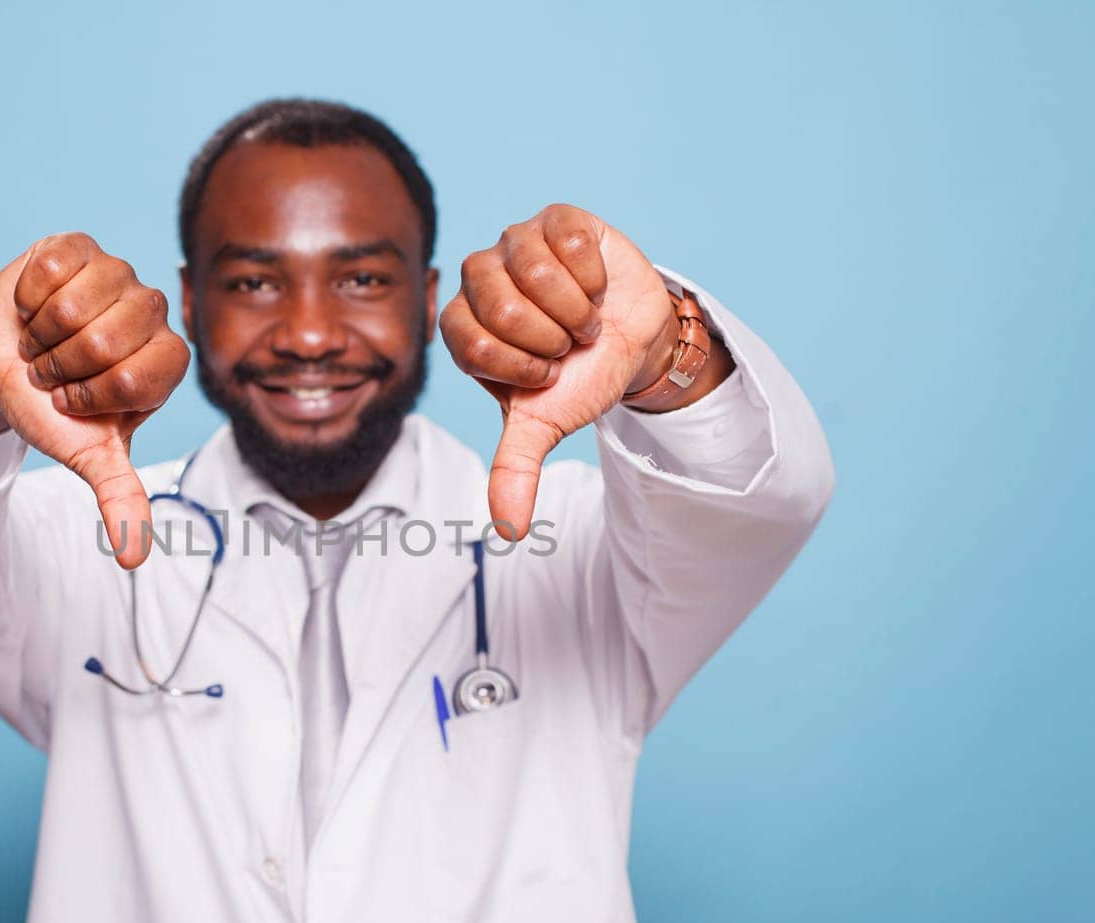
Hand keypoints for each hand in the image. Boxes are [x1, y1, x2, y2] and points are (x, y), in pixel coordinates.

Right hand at [0, 233, 188, 568]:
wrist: (5, 367)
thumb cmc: (55, 410)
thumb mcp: (87, 455)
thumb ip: (119, 499)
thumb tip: (135, 558)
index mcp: (167, 362)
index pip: (141, 376)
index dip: (94, 395)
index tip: (77, 402)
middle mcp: (153, 313)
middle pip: (114, 338)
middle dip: (65, 366)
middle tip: (54, 371)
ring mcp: (118, 273)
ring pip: (83, 301)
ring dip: (44, 332)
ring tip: (42, 340)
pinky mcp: (78, 247)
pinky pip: (55, 267)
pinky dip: (30, 295)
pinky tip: (32, 305)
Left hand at [439, 203, 679, 536]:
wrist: (632, 344)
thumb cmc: (577, 379)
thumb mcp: (545, 425)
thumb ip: (515, 469)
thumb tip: (507, 531)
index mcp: (463, 326)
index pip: (468, 340)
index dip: (517, 365)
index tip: (544, 375)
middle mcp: (478, 278)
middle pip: (495, 303)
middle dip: (546, 338)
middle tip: (565, 347)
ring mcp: (516, 243)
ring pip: (530, 269)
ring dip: (572, 309)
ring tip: (584, 322)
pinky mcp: (556, 220)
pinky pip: (566, 241)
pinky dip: (592, 276)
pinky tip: (597, 287)